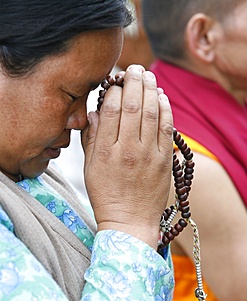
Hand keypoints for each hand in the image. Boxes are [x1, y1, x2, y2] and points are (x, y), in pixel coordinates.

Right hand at [82, 65, 172, 248]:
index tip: (115, 82)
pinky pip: (168, 128)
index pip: (110, 109)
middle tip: (133, 67)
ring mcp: (149, 155)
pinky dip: (166, 108)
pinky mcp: (165, 161)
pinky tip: (161, 96)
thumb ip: (91, 139)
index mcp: (106, 151)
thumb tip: (95, 112)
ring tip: (147, 75)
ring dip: (150, 89)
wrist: (130, 222)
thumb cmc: (106, 196)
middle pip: (133, 106)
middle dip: (133, 81)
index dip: (114, 90)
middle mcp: (128, 150)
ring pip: (152, 112)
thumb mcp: (90, 169)